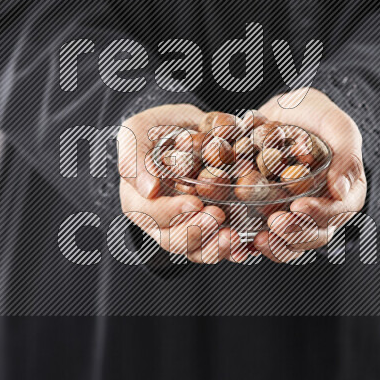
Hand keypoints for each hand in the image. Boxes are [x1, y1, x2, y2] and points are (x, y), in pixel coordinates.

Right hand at [118, 104, 251, 262]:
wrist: (186, 129)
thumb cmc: (155, 128)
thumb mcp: (135, 132)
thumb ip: (134, 157)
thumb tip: (149, 190)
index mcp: (137, 200)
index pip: (150, 214)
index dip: (171, 212)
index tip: (194, 202)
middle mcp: (160, 220)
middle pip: (172, 240)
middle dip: (196, 232)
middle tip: (217, 216)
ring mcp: (185, 227)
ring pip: (195, 251)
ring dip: (213, 249)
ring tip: (232, 237)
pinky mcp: (209, 228)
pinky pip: (217, 248)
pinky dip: (232, 252)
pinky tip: (245, 248)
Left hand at [252, 89, 366, 262]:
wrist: (282, 113)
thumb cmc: (314, 115)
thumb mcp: (336, 125)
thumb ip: (346, 154)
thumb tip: (342, 190)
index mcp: (346, 192)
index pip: (339, 212)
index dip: (321, 214)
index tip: (299, 206)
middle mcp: (323, 211)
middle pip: (315, 235)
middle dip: (295, 232)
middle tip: (274, 222)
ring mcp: (296, 218)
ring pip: (291, 244)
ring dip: (275, 246)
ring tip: (258, 238)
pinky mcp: (271, 218)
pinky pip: (266, 239)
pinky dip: (252, 245)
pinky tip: (239, 243)